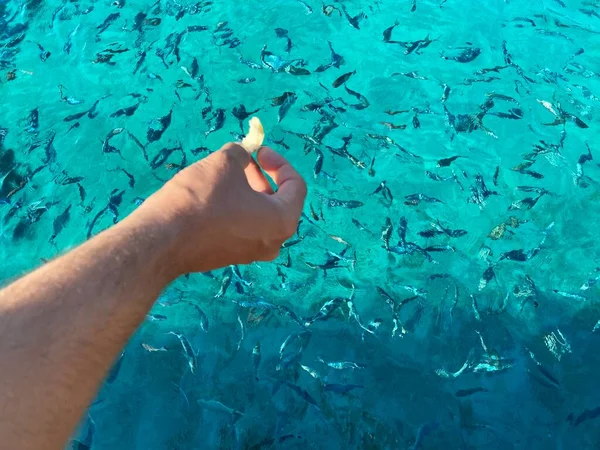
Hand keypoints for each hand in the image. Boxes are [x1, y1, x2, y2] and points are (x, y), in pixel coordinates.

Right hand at [133, 143, 306, 275]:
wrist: (162, 240)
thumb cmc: (201, 198)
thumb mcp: (224, 163)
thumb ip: (241, 154)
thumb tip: (242, 155)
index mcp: (282, 221)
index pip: (296, 186)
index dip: (279, 162)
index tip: (258, 151)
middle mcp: (273, 242)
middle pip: (278, 202)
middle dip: (262, 177)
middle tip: (243, 161)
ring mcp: (251, 253)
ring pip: (259, 216)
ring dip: (248, 192)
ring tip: (225, 174)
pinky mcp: (229, 256)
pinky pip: (242, 228)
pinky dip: (236, 209)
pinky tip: (212, 196)